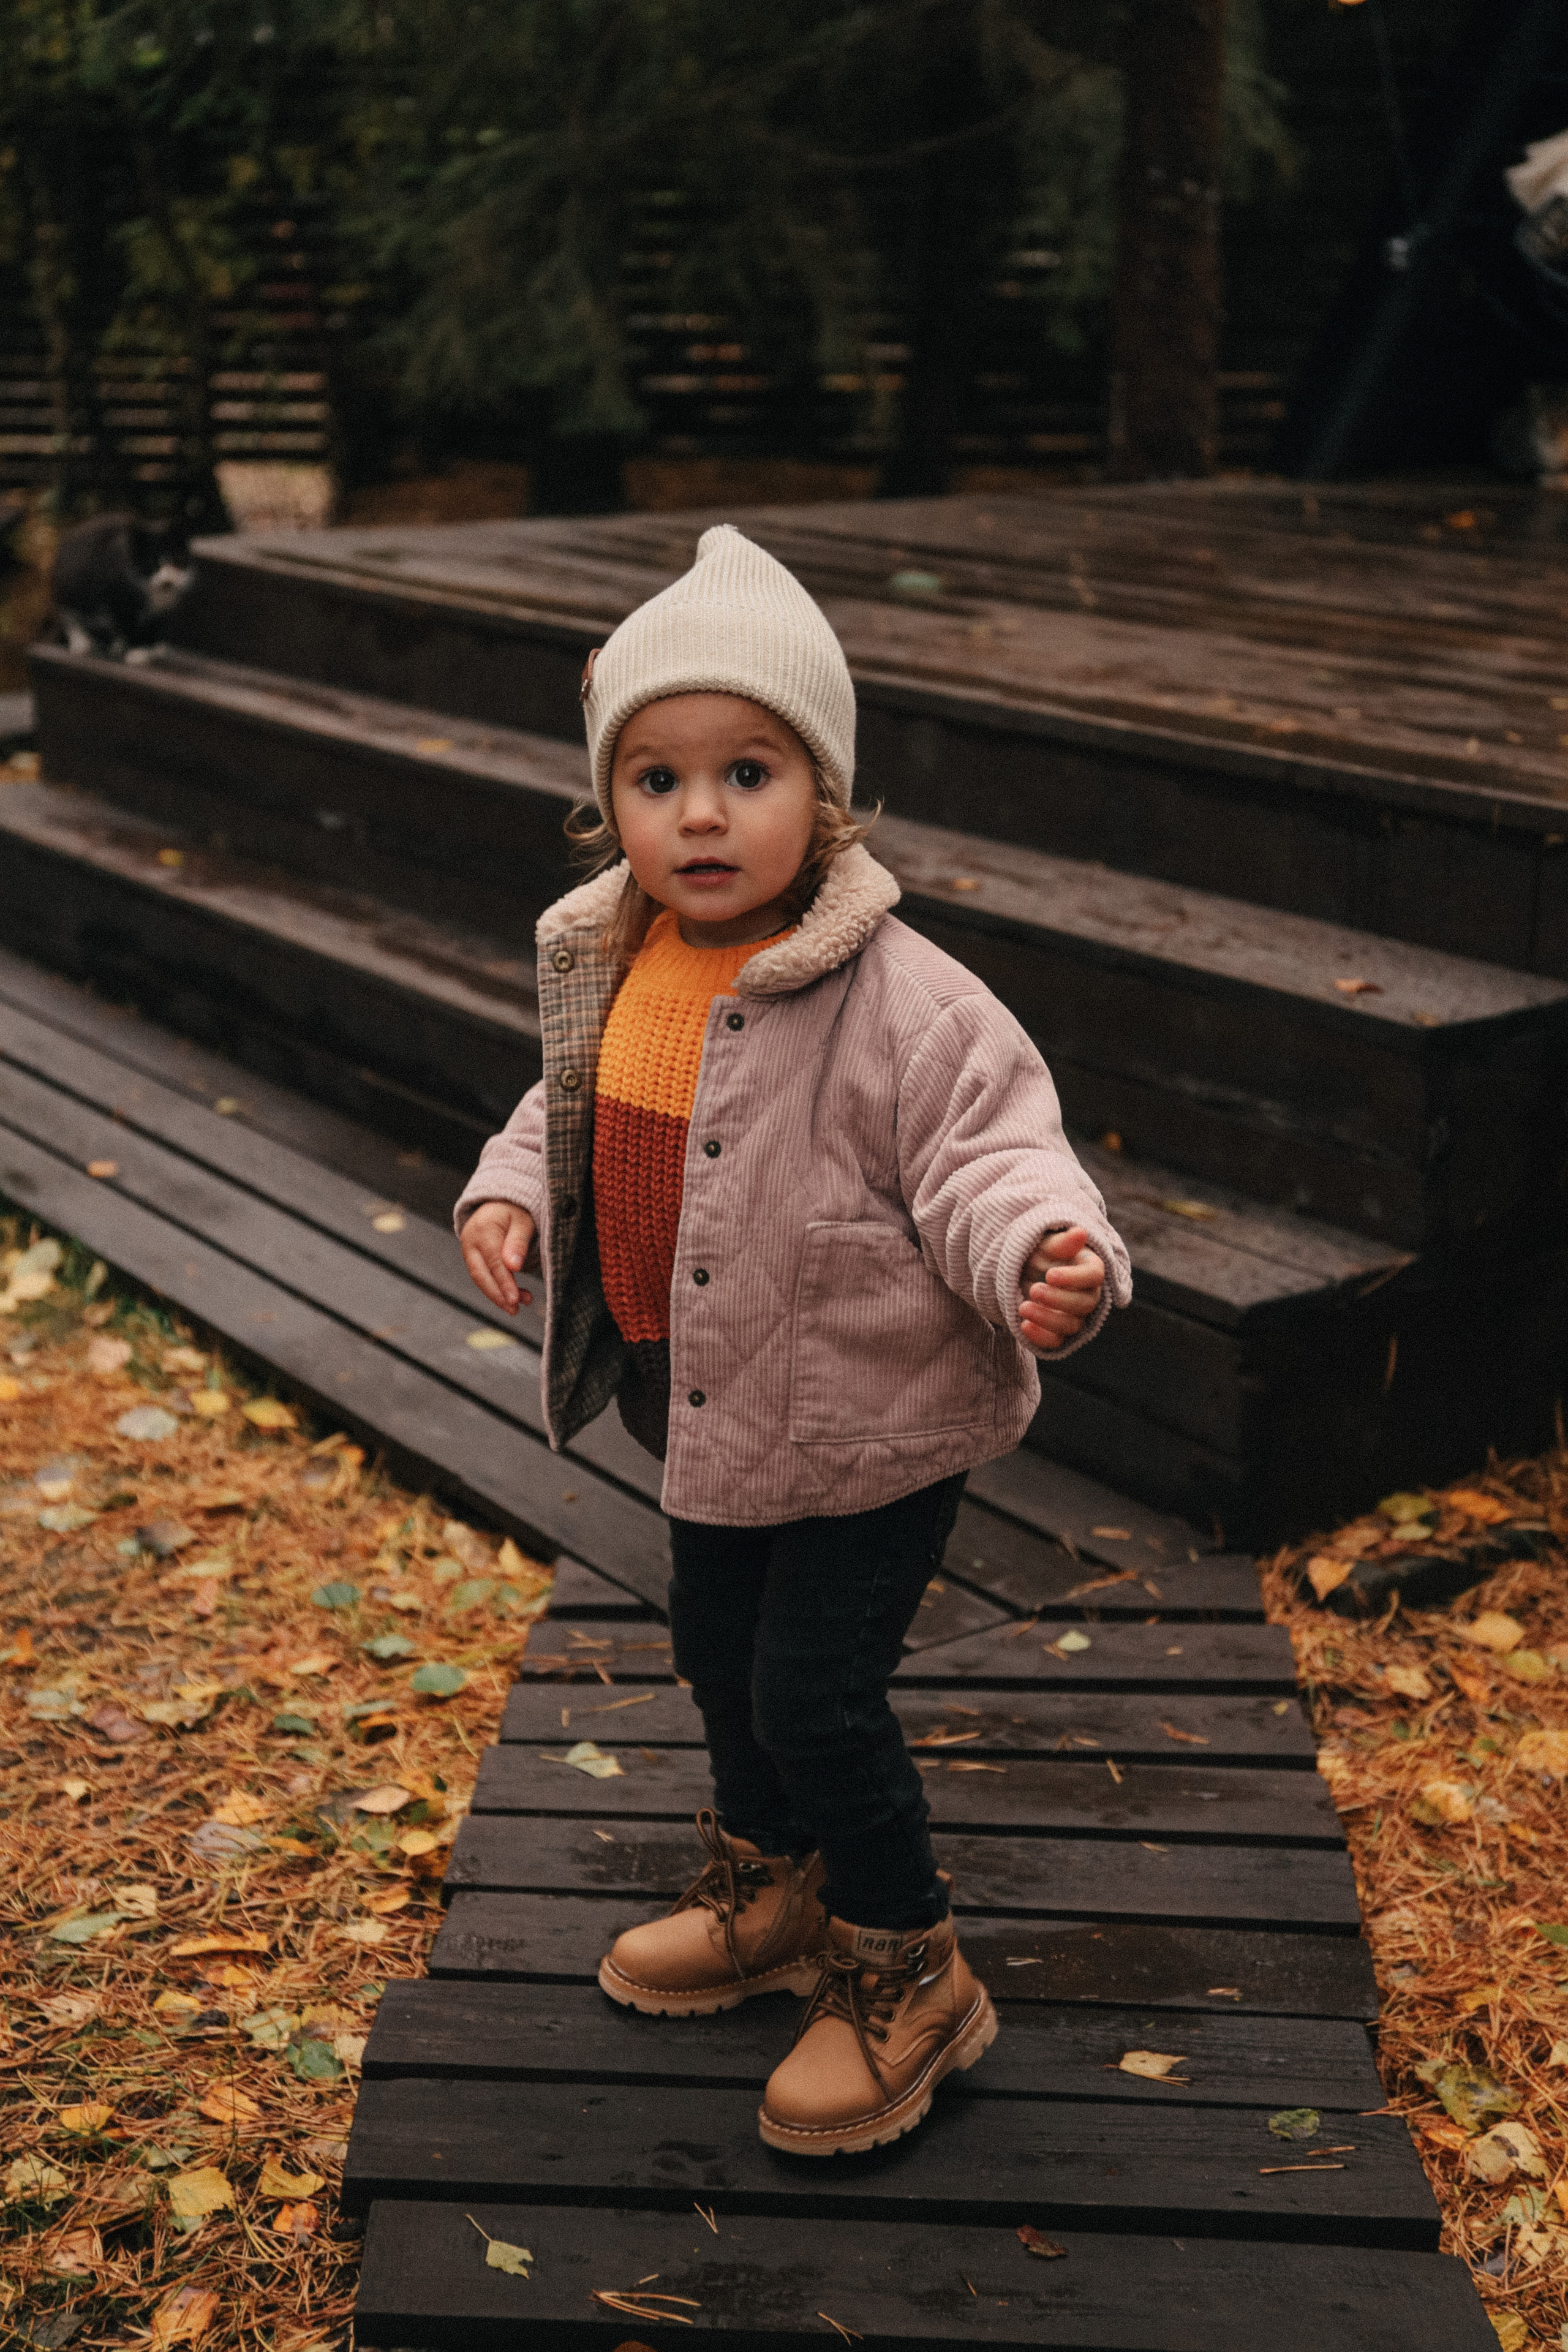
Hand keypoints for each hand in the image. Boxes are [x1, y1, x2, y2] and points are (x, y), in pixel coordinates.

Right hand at [461, 1202, 535, 1315]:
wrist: (499, 1204)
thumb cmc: (514, 1211)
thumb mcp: (522, 1221)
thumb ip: (518, 1242)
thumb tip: (514, 1266)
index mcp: (483, 1229)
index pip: (493, 1261)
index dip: (504, 1282)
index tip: (514, 1299)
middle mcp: (470, 1242)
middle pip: (481, 1274)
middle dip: (498, 1295)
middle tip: (514, 1310)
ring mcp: (469, 1252)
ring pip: (480, 1279)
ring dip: (498, 1296)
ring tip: (517, 1307)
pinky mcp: (473, 1260)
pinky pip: (482, 1277)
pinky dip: (496, 1289)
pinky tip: (511, 1297)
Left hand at [1019, 1225, 1103, 1353]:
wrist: (1022, 1271)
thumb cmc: (1040, 1253)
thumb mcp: (1046, 1244)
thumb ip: (1061, 1243)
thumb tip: (1080, 1233)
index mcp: (1089, 1269)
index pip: (1094, 1276)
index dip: (1074, 1278)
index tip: (1050, 1275)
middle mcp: (1087, 1294)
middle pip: (1085, 1303)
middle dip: (1058, 1299)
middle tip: (1033, 1289)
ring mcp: (1075, 1315)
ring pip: (1071, 1325)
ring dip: (1047, 1319)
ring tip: (1022, 1307)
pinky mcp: (1058, 1331)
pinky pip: (1056, 1341)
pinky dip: (1040, 1337)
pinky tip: (1023, 1326)